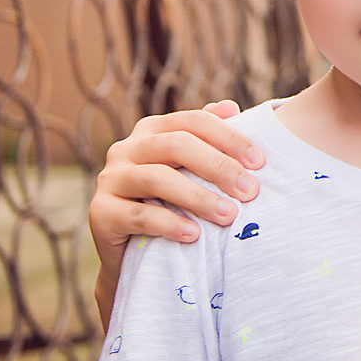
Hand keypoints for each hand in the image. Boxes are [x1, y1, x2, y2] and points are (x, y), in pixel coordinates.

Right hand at [89, 100, 263, 274]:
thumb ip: (207, 139)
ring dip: (198, 198)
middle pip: (177, 145)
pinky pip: (138, 215)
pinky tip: (194, 235)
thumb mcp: (188, 171)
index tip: (260, 162)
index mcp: (152, 130)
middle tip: (251, 192)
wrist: (132, 254)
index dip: (229, 138)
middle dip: (219, 167)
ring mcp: (110, 178)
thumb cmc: (169, 203)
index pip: (194, 122)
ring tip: (228, 216)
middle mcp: (127, 148)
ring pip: (158, 179)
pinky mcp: (100, 212)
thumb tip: (230, 106)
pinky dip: (169, 224)